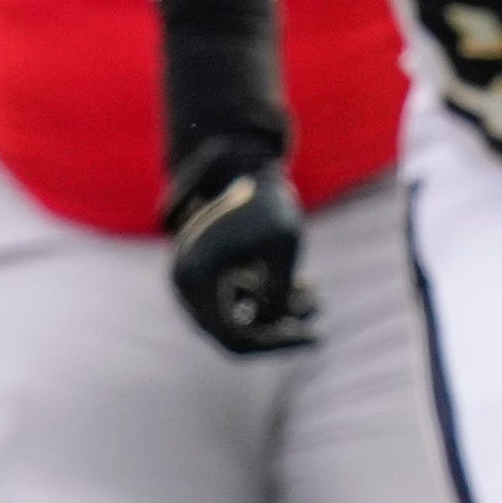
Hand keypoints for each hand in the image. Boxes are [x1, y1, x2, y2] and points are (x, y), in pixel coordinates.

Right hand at [164, 143, 317, 354]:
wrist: (242, 159)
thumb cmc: (265, 199)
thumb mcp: (283, 248)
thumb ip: (279, 295)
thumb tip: (275, 328)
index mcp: (194, 278)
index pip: (232, 337)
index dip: (275, 343)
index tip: (313, 336)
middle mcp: (184, 283)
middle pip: (232, 333)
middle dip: (277, 328)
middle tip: (316, 327)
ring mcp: (192, 279)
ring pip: (236, 317)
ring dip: (278, 313)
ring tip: (317, 297)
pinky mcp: (207, 272)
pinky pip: (236, 300)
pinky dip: (266, 297)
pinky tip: (305, 286)